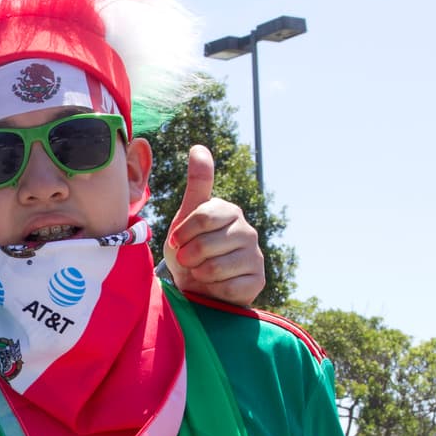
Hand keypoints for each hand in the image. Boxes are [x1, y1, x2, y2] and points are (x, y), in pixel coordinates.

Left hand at [163, 145, 264, 306]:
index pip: (202, 216)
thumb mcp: (186, 215)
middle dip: (188, 256)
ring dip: (198, 274)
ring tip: (201, 272)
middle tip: (188, 260)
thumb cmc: (189, 248)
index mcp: (228, 211)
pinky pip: (227, 288)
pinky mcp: (258, 281)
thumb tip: (199, 146)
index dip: (182, 233)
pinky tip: (215, 286)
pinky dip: (212, 289)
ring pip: (215, 268)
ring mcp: (255, 256)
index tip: (177, 241)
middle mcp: (247, 231)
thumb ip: (197, 184)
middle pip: (205, 244)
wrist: (197, 286)